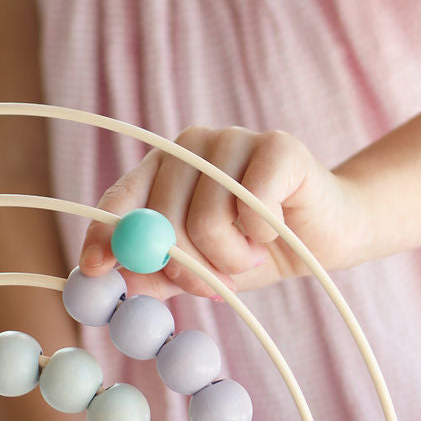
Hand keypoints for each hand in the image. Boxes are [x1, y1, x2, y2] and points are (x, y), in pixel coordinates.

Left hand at [78, 126, 363, 298]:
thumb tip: (108, 280)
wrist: (324, 236)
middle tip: (216, 282)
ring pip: (207, 220)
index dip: (103, 234)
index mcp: (163, 170)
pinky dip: (262, 236)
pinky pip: (252, 207)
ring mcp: (233, 138)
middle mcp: (191, 146)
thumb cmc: (254, 249)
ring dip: (232, 258)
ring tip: (252, 252)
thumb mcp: (197, 270)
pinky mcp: (278, 145)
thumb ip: (154, 273)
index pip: (120, 198)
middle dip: (189, 268)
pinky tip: (273, 230)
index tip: (96, 269)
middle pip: (162, 219)